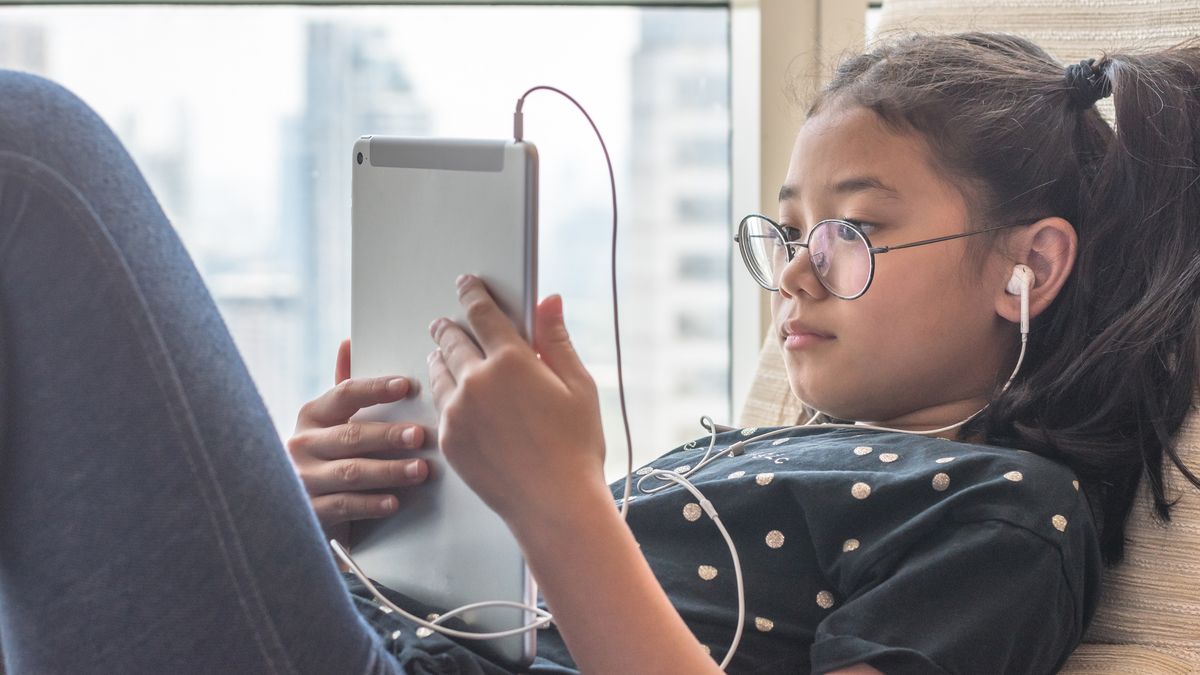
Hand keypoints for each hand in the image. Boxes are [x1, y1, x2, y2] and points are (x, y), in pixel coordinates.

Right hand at [287, 339, 427, 548]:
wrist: (296, 511)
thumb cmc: (326, 458)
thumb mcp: (330, 423)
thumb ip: (344, 389)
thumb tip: (348, 341)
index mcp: (312, 415)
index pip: (345, 394)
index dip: (375, 389)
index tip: (405, 385)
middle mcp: (303, 444)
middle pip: (351, 435)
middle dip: (389, 435)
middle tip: (421, 435)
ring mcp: (303, 478)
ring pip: (352, 472)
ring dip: (389, 471)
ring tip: (420, 470)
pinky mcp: (309, 511)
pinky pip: (344, 505)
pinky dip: (371, 504)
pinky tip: (394, 502)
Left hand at [427, 275, 607, 526]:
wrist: (553, 504)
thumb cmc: (575, 448)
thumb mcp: (578, 387)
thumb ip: (556, 340)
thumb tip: (549, 301)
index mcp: (512, 361)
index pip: (482, 313)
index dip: (473, 293)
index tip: (467, 284)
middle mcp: (477, 381)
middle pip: (452, 339)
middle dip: (449, 325)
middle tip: (446, 322)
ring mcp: (457, 411)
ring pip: (438, 370)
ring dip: (441, 356)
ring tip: (444, 354)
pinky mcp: (449, 439)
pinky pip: (438, 404)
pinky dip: (443, 391)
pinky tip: (451, 393)